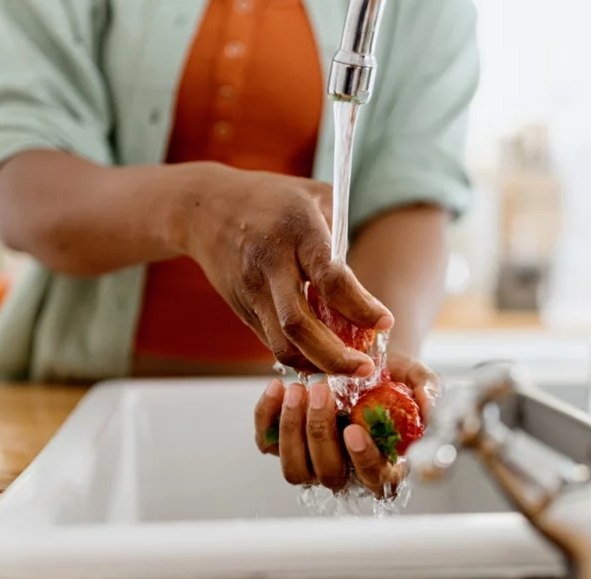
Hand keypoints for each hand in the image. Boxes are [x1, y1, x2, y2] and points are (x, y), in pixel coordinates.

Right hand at [180, 165, 392, 375]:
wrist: (205, 208)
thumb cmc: (272, 199)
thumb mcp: (315, 197)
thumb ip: (343, 236)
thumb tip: (366, 284)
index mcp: (296, 231)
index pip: (330, 279)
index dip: (360, 306)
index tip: (385, 322)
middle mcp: (270, 265)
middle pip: (299, 325)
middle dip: (335, 355)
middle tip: (365, 368)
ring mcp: (252, 291)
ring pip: (282, 344)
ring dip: (317, 365)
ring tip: (348, 368)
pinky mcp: (243, 310)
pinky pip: (273, 343)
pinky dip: (301, 357)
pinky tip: (324, 356)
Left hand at [253, 353, 440, 497]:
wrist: (360, 363)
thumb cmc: (392, 379)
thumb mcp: (416, 379)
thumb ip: (427, 392)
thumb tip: (429, 409)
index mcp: (384, 466)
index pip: (376, 479)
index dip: (364, 460)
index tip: (354, 429)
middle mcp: (346, 472)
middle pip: (328, 474)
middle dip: (321, 433)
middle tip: (321, 391)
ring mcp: (313, 462)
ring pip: (294, 469)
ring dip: (292, 430)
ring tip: (298, 390)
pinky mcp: (283, 445)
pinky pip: (266, 443)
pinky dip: (266, 416)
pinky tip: (277, 387)